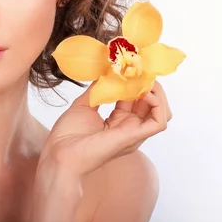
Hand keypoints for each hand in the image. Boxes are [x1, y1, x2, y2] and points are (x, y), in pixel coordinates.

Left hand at [37, 80, 171, 176]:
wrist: (60, 153)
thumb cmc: (68, 135)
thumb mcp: (84, 105)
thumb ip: (97, 90)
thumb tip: (106, 73)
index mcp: (117, 122)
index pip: (136, 99)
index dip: (136, 83)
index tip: (131, 68)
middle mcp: (129, 127)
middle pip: (151, 104)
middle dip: (149, 85)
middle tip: (141, 71)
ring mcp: (133, 133)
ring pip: (161, 113)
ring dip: (157, 94)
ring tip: (145, 81)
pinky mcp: (134, 137)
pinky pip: (159, 122)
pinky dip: (158, 105)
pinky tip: (146, 93)